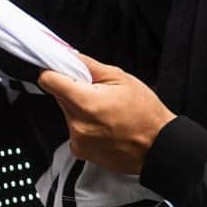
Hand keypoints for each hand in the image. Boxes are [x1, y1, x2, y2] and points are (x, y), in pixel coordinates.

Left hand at [37, 53, 174, 175]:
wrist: (158, 147)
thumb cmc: (145, 113)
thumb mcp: (120, 78)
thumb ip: (89, 65)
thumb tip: (69, 55)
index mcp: (85, 102)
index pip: (48, 80)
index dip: (53, 71)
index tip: (60, 69)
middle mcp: (77, 123)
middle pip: (59, 96)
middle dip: (74, 89)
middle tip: (97, 91)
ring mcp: (77, 140)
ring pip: (67, 112)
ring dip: (80, 108)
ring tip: (105, 110)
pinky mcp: (80, 151)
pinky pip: (74, 129)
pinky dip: (84, 124)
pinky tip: (104, 125)